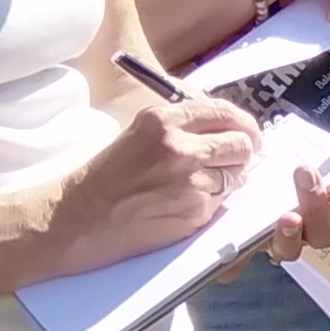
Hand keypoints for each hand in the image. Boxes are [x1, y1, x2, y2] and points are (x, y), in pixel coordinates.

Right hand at [44, 93, 268, 272]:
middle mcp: (180, 146)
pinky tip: (191, 201)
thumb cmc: (106, 177)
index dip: (243, 123)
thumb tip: (225, 126)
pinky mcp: (195, 210)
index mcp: (163, 119)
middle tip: (234, 159)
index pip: (223, 111)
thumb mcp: (139, 133)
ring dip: (230, 178)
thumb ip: (181, 125)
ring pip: (238, 174)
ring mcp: (191, 180)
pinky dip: (216, 201)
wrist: (80, 218)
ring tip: (205, 182)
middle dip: (243, 151)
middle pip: (241, 143)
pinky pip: (224, 201)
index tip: (248, 132)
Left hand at [264, 122, 329, 263]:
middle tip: (312, 165)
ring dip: (316, 206)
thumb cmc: (308, 163)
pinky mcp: (284, 243)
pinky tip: (286, 219)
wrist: (266, 177)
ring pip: (323, 232)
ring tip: (301, 177)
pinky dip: (289, 237)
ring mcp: (311, 233)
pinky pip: (290, 250)